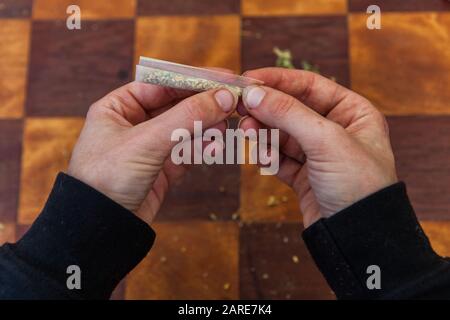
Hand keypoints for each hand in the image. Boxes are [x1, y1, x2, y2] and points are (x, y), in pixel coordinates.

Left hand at [68, 82, 236, 224]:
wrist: (100, 228)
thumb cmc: (107, 178)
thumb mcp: (147, 140)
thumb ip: (187, 116)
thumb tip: (223, 97)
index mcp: (118, 108)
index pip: (162, 83)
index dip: (194, 79)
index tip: (225, 78)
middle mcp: (133, 124)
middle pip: (177, 105)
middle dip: (204, 105)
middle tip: (233, 102)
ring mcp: (149, 147)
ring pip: (186, 129)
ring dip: (206, 127)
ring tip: (225, 128)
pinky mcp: (161, 169)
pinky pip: (188, 152)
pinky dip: (202, 148)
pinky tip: (214, 148)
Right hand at [239, 68, 397, 227]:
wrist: (359, 238)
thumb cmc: (360, 185)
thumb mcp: (326, 141)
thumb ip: (288, 113)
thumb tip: (252, 93)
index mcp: (353, 112)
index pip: (309, 85)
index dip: (277, 80)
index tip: (248, 78)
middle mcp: (336, 130)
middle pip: (291, 109)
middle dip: (266, 109)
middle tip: (240, 108)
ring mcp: (319, 154)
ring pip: (282, 134)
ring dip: (263, 132)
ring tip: (247, 133)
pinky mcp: (305, 176)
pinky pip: (279, 157)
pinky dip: (267, 154)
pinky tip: (260, 155)